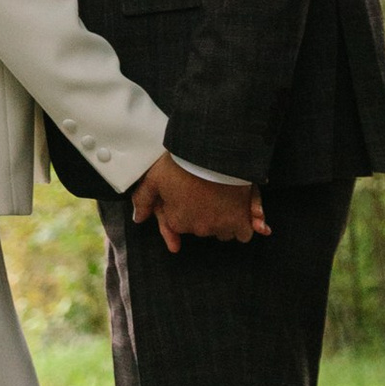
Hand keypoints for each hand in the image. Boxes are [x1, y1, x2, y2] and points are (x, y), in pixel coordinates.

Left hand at [131, 154, 269, 250]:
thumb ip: (143, 199)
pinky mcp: (241, 223)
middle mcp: (198, 229)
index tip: (190, 198)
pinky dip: (245, 225)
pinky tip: (245, 214)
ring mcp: (220, 227)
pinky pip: (243, 234)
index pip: (177, 225)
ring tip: (224, 199)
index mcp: (177, 221)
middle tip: (205, 193)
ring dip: (224, 221)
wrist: (214, 152)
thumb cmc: (181, 163)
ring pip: (222, 231)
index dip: (181, 211)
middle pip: (201, 227)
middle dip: (202, 215)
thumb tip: (138, 219)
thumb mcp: (155, 177)